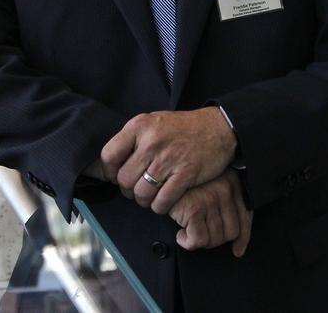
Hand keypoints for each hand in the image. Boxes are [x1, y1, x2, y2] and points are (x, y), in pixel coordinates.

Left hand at [100, 107, 236, 213]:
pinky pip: (162, 202)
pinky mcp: (185, 174)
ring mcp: (168, 158)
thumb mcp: (154, 122)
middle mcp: (151, 142)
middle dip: (128, 190)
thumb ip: (133, 139)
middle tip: (138, 188)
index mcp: (140, 126)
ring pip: (141, 194)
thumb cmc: (183, 128)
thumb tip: (110, 165)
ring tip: (151, 195)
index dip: (109, 172)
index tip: (117, 176)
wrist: (218, 127)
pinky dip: (160, 206)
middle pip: (124, 180)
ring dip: (144, 200)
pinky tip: (165, 200)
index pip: (109, 156)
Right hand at [169, 170, 252, 256]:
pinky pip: (198, 241)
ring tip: (189, 231)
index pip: (245, 218)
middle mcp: (225, 190)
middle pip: (231, 232)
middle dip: (215, 240)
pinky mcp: (194, 209)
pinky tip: (181, 234)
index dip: (242, 238)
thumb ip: (227, 209)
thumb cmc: (186, 186)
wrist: (162, 177)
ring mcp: (210, 199)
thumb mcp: (212, 190)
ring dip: (200, 241)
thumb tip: (238, 245)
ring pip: (215, 239)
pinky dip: (188, 243)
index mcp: (232, 183)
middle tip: (201, 234)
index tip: (237, 250)